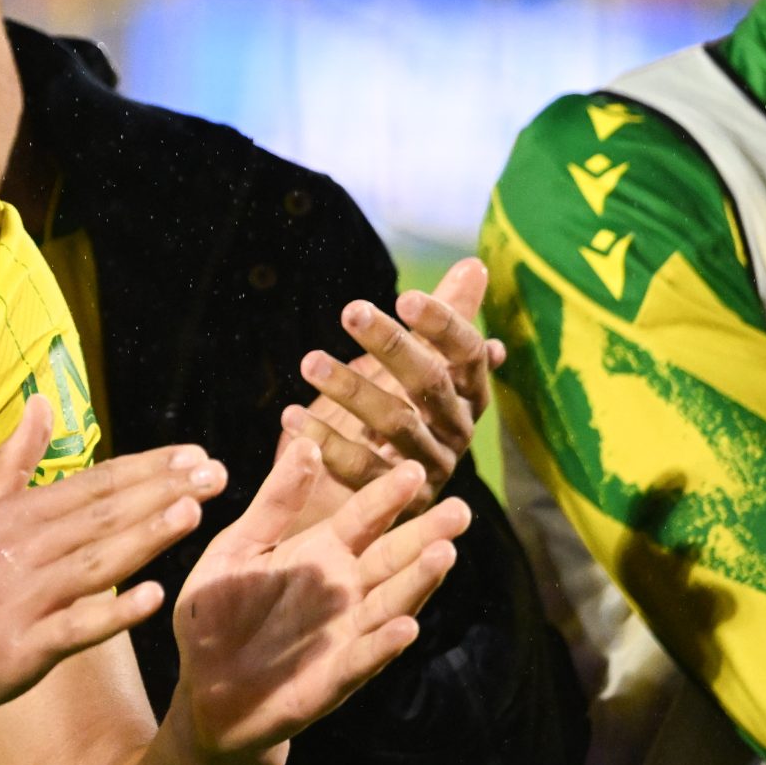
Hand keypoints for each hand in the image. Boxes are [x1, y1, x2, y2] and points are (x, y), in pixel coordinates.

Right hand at [0, 397, 224, 728]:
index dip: (146, 467)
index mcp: (15, 515)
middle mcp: (22, 549)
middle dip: (163, 491)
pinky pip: (75, 628)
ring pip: (95, 562)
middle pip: (102, 515)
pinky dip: (114, 612)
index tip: (193, 453)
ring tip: (193, 513)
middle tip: (215, 474)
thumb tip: (40, 401)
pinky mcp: (22, 649)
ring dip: (146, 537)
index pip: (93, 482)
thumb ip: (14, 457)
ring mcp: (23, 599)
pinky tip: (153, 597)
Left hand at [172, 444, 469, 763]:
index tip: (414, 468)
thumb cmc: (220, 610)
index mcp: (320, 552)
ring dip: (418, 581)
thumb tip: (306, 443)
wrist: (205, 686)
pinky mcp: (335, 676)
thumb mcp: (238, 546)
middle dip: (426, 533)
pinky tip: (406, 627)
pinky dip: (385, 643)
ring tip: (444, 553)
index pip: (363, 517)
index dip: (386, 495)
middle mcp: (343, 590)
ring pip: (390, 602)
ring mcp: (345, 633)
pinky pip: (364, 657)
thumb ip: (273, 502)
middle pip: (391, 557)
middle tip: (461, 510)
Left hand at [278, 258, 502, 522]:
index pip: (467, 351)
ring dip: (351, 389)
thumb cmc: (407, 408)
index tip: (405, 295)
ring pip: (395, 425)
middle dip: (392, 346)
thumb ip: (446, 317)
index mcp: (469, 392)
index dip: (442, 324)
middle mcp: (457, 428)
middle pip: (429, 383)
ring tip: (309, 361)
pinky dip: (326, 443)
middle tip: (350, 311)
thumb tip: (474, 264)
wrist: (386, 491)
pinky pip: (361, 470)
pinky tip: (292, 416)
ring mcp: (430, 466)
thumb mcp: (425, 362)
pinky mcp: (398, 501)